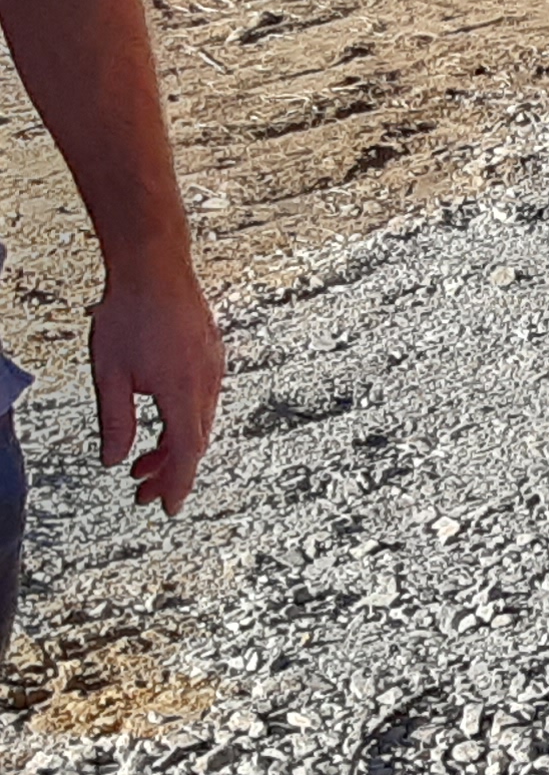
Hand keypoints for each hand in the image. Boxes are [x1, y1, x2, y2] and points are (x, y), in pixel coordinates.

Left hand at [90, 251, 221, 514]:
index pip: (187, 451)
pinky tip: (161, 422)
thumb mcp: (110, 375)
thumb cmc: (130, 315)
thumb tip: (114, 458)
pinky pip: (203, 400)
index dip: (178, 483)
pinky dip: (183, 421)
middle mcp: (206, 382)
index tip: (168, 506)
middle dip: (169, 471)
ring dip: (174, 446)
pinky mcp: (211, 356)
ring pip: (200, 421)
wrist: (156, 268)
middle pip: (195, 441)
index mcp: (182, 390)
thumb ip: (116, 421)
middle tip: (142, 491)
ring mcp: (213, 367)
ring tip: (142, 460)